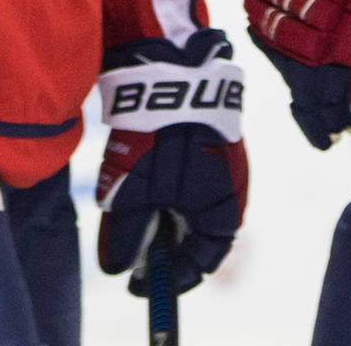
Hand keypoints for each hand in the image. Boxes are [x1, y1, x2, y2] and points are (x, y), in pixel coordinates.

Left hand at [96, 29, 247, 295]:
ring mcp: (224, 156)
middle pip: (200, 229)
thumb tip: (118, 267)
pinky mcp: (212, 131)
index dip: (173, 275)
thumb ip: (126, 234)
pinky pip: (193, 170)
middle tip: (133, 250)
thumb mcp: (133, 192)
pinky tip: (144, 174)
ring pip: (195, 198)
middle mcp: (233, 185)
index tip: (142, 283)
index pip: (204, 258)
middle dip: (167, 243)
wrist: (171, 68)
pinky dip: (170, 182)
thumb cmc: (157, 136)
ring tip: (133, 210)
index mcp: (223, 208)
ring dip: (167, 209)